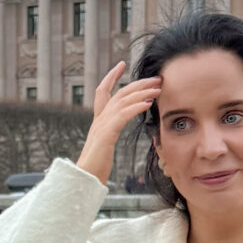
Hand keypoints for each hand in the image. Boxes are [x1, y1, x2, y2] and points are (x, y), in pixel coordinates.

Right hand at [75, 60, 159, 182]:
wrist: (84, 178)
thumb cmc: (95, 167)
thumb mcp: (105, 146)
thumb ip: (110, 134)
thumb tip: (117, 129)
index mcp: (99, 121)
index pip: (103, 91)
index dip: (111, 76)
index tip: (121, 64)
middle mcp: (99, 119)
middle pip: (119, 93)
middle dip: (138, 83)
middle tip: (155, 78)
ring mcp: (102, 125)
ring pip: (123, 101)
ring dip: (143, 93)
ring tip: (158, 89)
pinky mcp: (106, 134)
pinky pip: (123, 116)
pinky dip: (136, 107)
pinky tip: (148, 104)